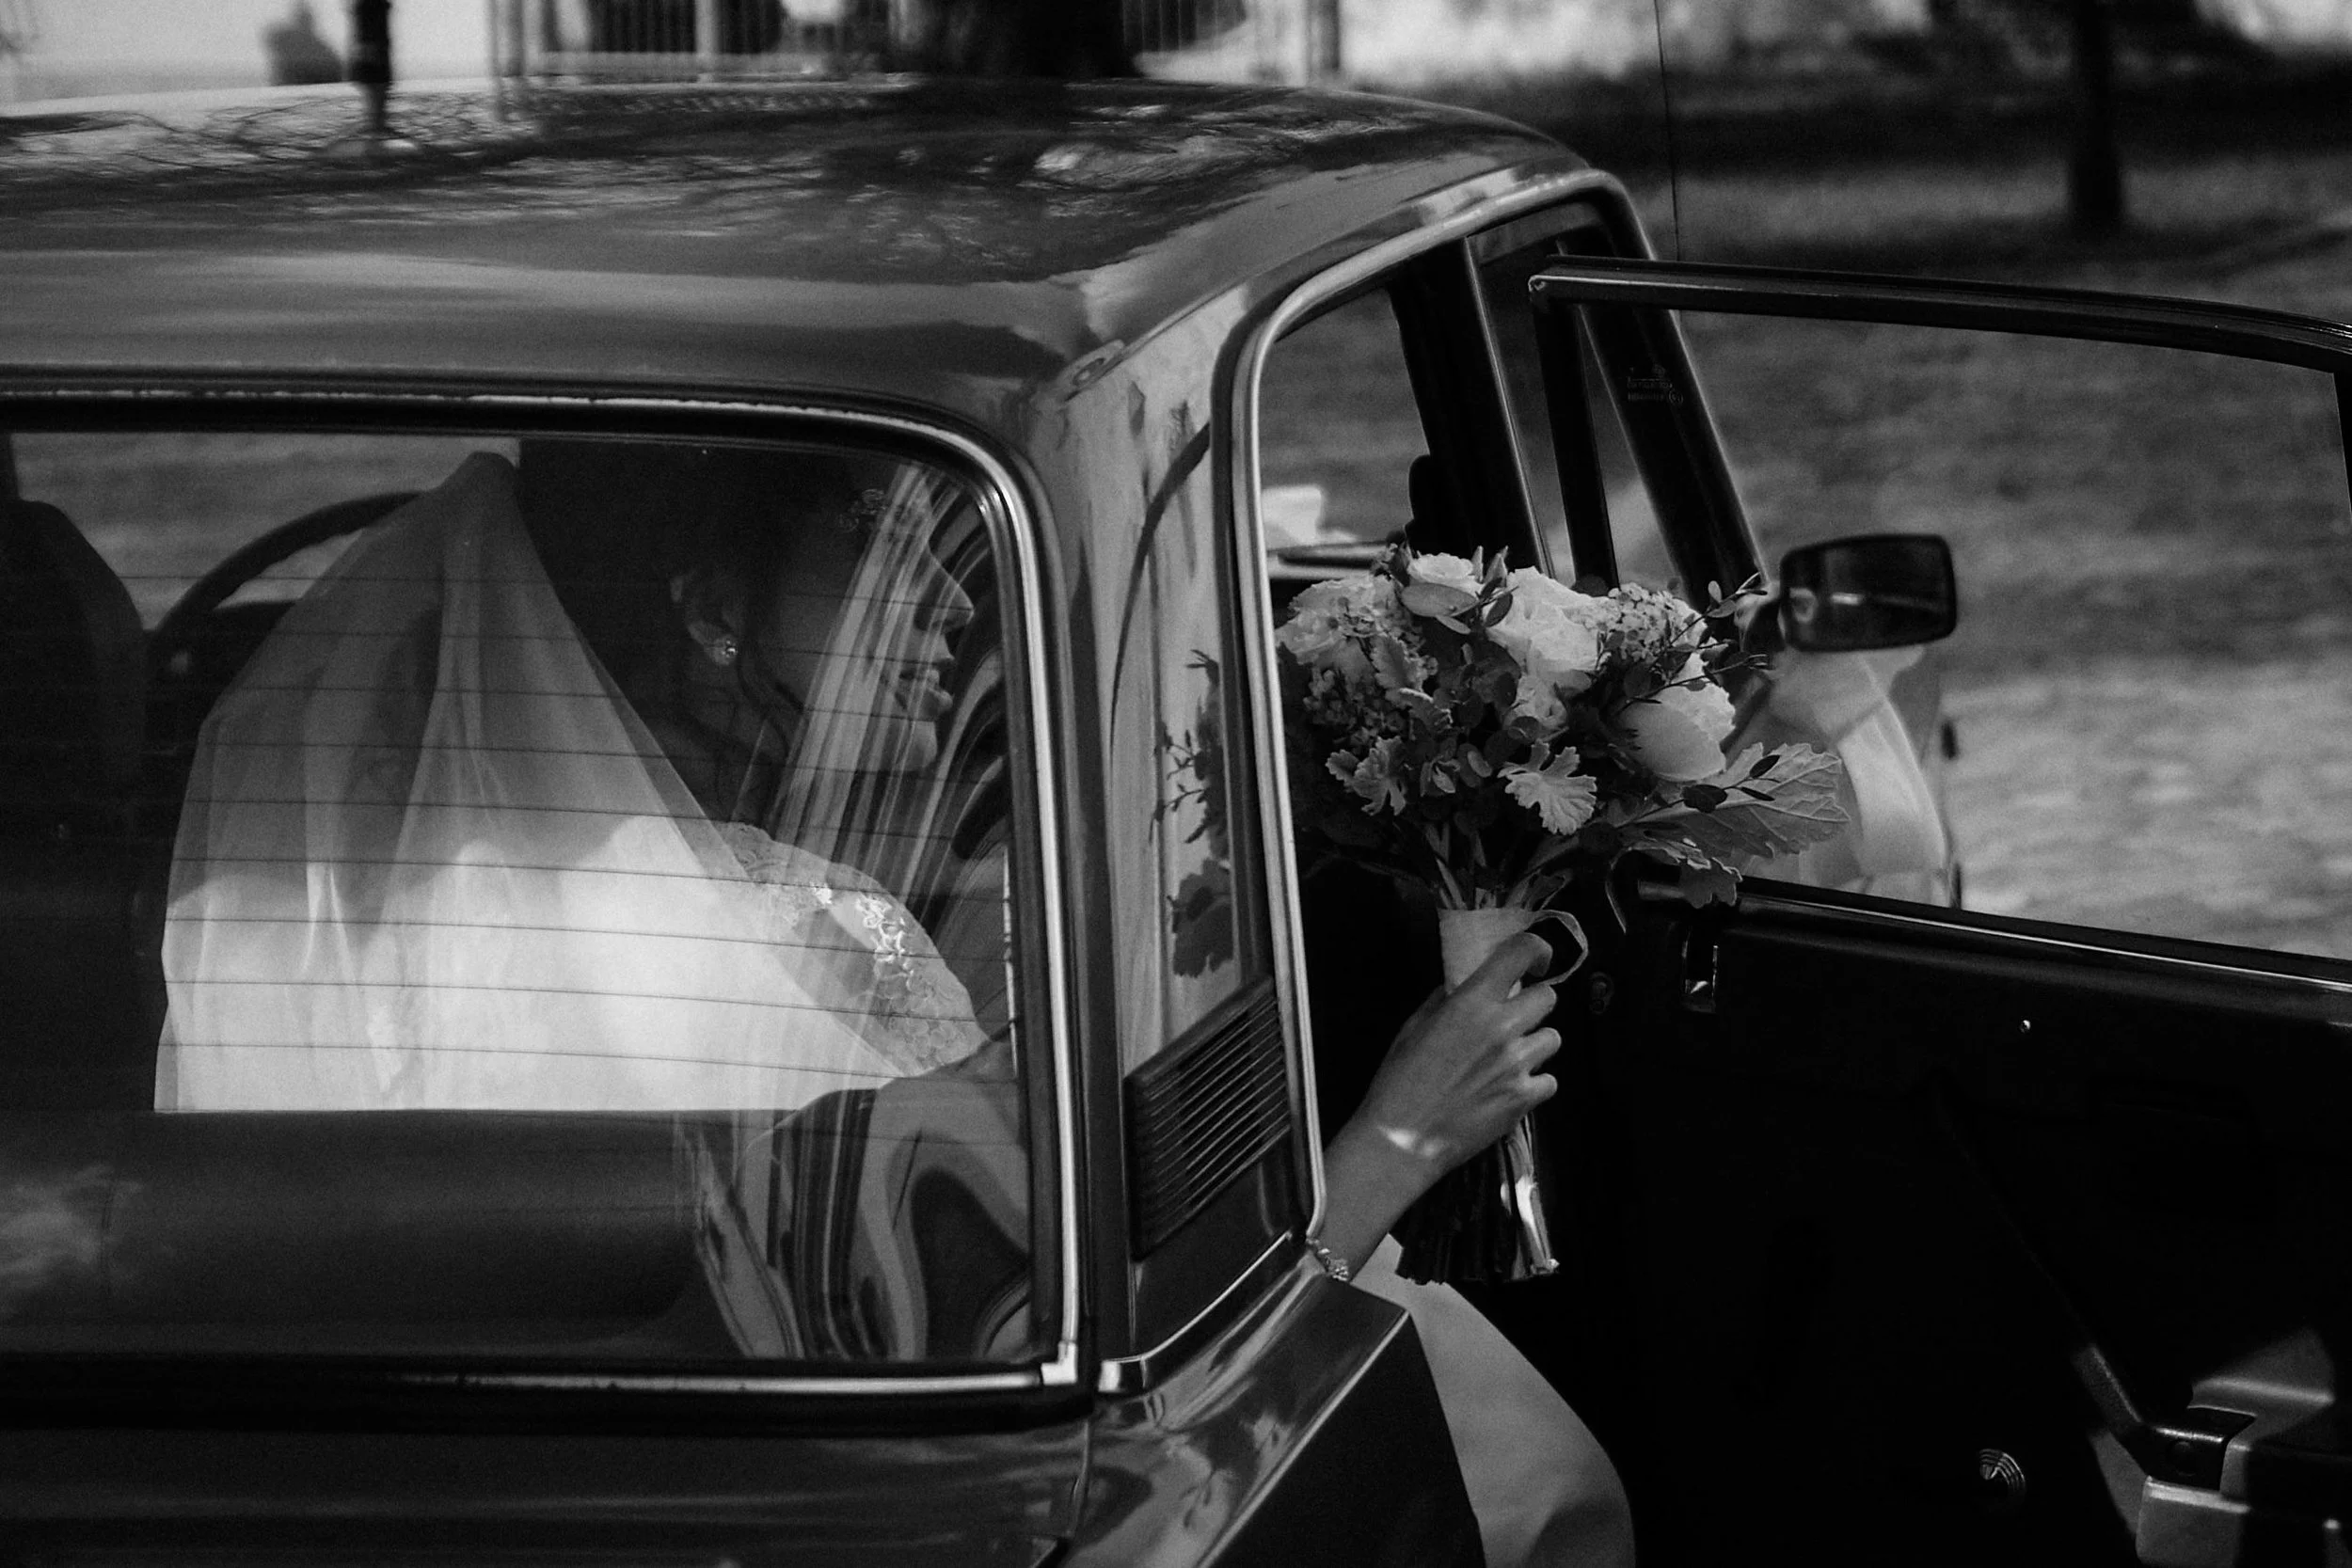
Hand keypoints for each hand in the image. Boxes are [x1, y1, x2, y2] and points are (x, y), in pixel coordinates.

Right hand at [1317, 931, 1563, 1270]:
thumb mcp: (1413, 1028)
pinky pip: (1549, 1080)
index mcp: (1470, 1003)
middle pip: (1548, 998)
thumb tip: (1464, 985)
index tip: (1535, 960)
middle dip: (1532, 1005)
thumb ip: (1444, 1000)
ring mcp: (1517, 1066)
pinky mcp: (1525, 1099)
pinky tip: (1508, 1089)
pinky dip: (1534, 1083)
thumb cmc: (1398, 1081)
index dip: (1536, 950)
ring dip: (1534, 1044)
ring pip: (1553, 1039)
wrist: (1401, 1141)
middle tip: (1512, 1019)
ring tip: (1507, 1060)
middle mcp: (1501, 1028)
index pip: (1521, 954)